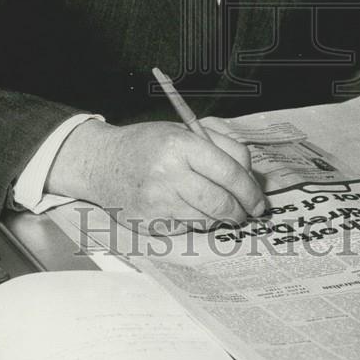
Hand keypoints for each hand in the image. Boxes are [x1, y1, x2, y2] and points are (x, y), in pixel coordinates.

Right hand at [47, 117, 265, 233]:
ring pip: (206, 220)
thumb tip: (250, 175)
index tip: (259, 200)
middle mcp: (168, 175)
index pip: (229, 172)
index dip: (250, 190)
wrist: (101, 163)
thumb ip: (222, 147)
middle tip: (246, 211)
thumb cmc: (147, 144)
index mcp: (181, 146)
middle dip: (241, 211)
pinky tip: (190, 210)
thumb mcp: (184, 131)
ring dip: (220, 219)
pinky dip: (196, 222)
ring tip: (220, 209)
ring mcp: (157, 203)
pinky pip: (186, 229)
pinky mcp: (148, 224)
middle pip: (221, 202)